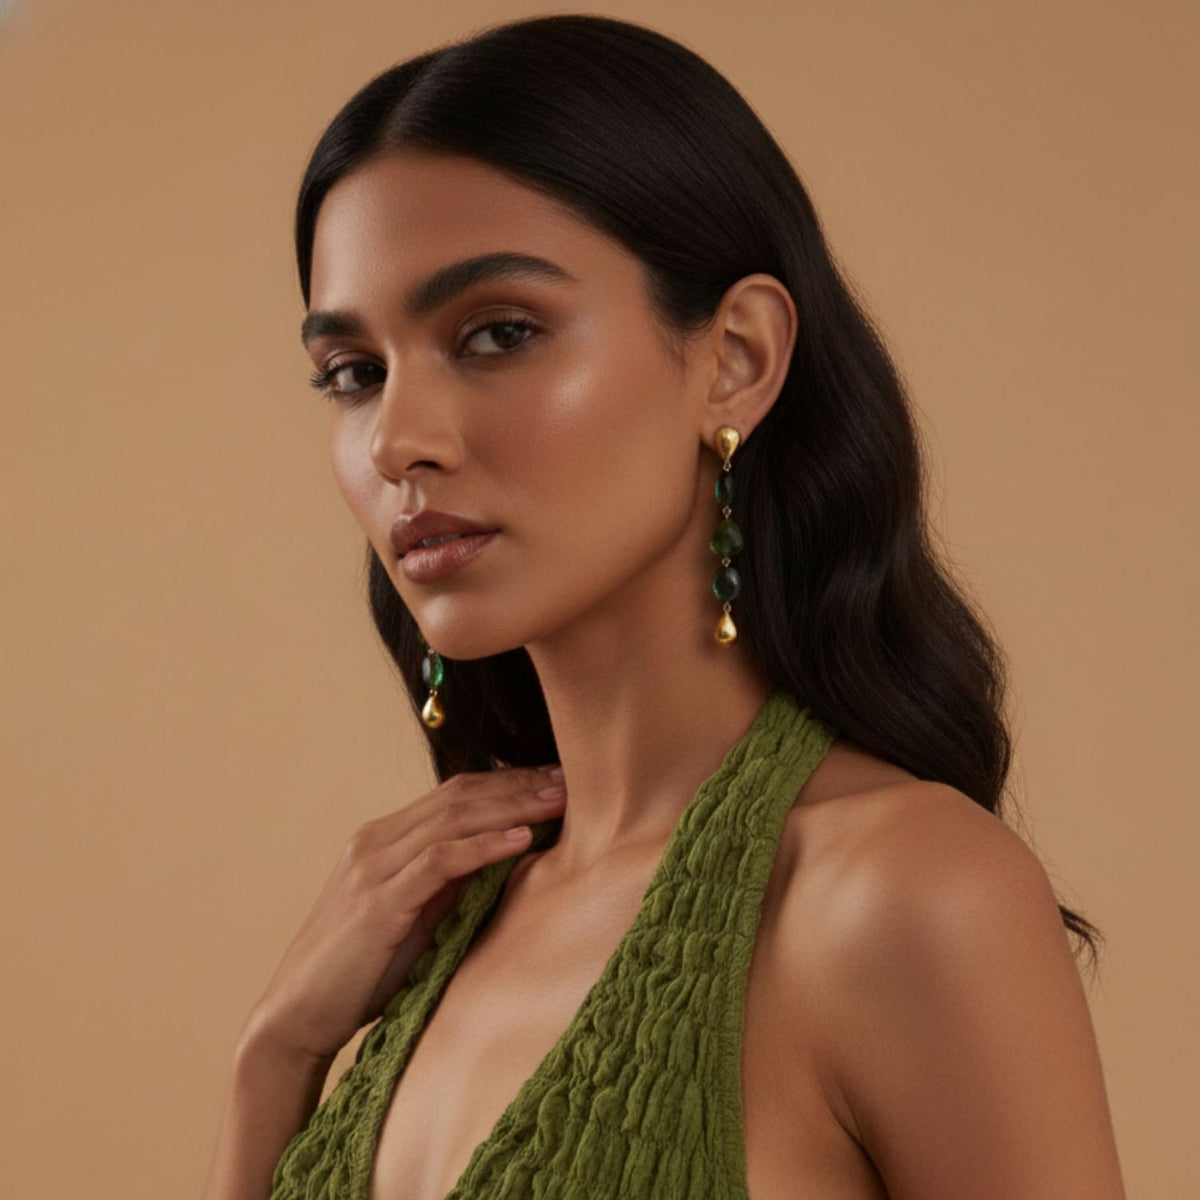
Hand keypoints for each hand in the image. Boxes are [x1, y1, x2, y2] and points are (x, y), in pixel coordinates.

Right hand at [244, 765, 566, 1063]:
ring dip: (511, 806)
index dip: (507, 781)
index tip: (555, 779)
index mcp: (382, 839)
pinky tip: (521, 841)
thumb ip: (448, 883)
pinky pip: (437, 862)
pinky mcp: (377, 904)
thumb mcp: (413, 915)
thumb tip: (507, 858)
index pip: (454, 793)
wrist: (296, 1015)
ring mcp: (372, 869)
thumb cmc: (359, 971)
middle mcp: (374, 842)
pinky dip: (482, 847)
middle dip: (518, 784)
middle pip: (459, 795)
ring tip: (557, 802)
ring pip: (452, 819)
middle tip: (571, 778)